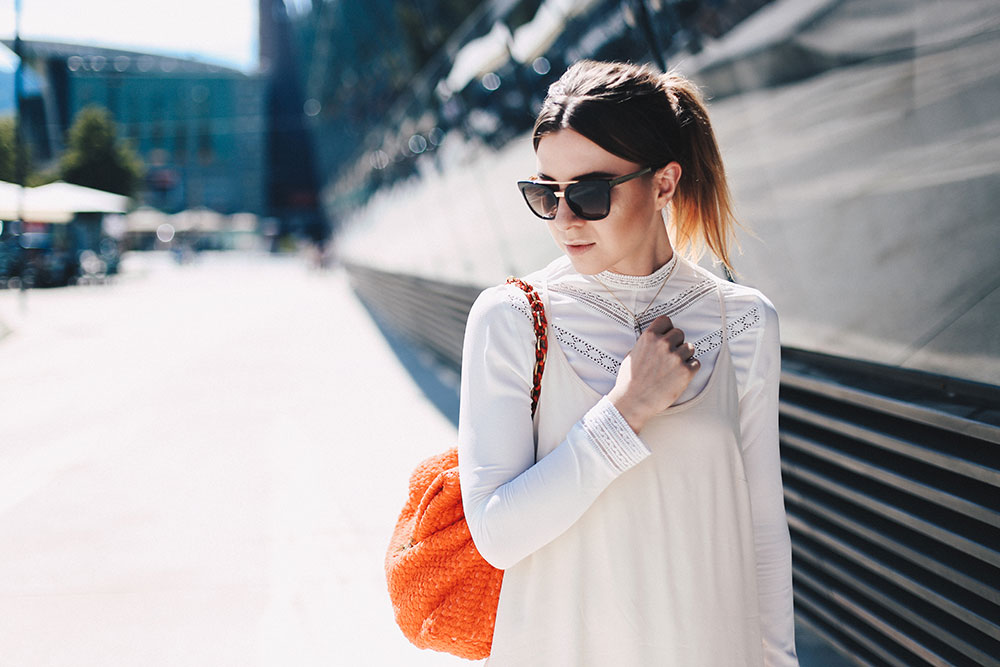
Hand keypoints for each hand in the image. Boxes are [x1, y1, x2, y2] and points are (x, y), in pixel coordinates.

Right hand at [607, 315, 698, 432]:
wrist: (633, 402)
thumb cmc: (629, 381)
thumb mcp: (632, 355)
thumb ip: (645, 345)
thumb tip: (654, 340)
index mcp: (649, 337)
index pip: (666, 320)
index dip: (667, 329)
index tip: (666, 336)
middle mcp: (663, 344)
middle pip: (680, 333)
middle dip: (676, 343)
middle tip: (670, 356)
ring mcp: (675, 357)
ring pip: (690, 347)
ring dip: (684, 356)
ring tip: (674, 367)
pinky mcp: (685, 372)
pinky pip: (696, 363)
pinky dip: (690, 369)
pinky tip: (679, 376)